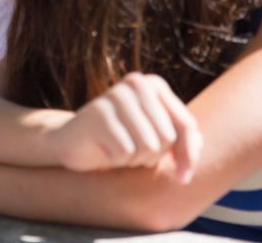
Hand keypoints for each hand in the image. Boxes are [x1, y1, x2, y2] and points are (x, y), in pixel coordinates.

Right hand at [47, 72, 201, 182]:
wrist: (72, 141)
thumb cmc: (121, 140)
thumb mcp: (155, 138)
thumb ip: (182, 143)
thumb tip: (188, 165)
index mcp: (153, 85)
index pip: (186, 125)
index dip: (189, 155)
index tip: (184, 178)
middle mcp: (136, 83)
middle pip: (168, 138)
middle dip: (152, 156)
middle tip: (132, 151)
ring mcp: (115, 96)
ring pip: (148, 146)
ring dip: (134, 159)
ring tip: (118, 149)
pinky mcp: (98, 113)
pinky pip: (125, 151)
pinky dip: (116, 159)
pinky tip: (103, 149)